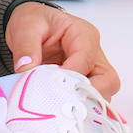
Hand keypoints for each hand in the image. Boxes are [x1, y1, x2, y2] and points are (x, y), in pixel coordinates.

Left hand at [4, 2, 119, 98]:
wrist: (31, 28)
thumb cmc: (35, 23)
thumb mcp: (26, 27)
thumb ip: (26, 47)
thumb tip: (26, 68)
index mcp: (83, 34)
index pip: (86, 59)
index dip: (70, 76)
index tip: (52, 87)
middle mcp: (94, 53)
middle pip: (107, 80)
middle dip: (89, 96)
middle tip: (63, 104)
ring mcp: (92, 70)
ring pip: (102, 93)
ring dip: (84, 104)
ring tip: (60, 108)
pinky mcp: (85, 83)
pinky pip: (90, 99)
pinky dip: (78, 107)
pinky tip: (61, 110)